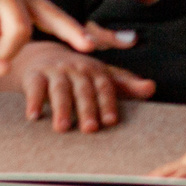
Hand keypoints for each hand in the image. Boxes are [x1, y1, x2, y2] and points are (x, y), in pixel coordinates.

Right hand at [0, 40, 155, 132]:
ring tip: (62, 128)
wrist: (44, 56)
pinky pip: (34, 88)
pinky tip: (33, 117)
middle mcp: (76, 68)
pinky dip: (33, 101)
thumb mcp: (102, 76)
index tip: (110, 121)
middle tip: (89, 129)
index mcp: (96, 70)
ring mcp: (55, 71)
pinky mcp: (34, 75)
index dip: (107, 103)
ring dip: (61, 108)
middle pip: (83, 89)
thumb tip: (151, 88)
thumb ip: (126, 85)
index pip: (104, 87)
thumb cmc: (80, 74)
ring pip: (59, 89)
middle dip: (86, 109)